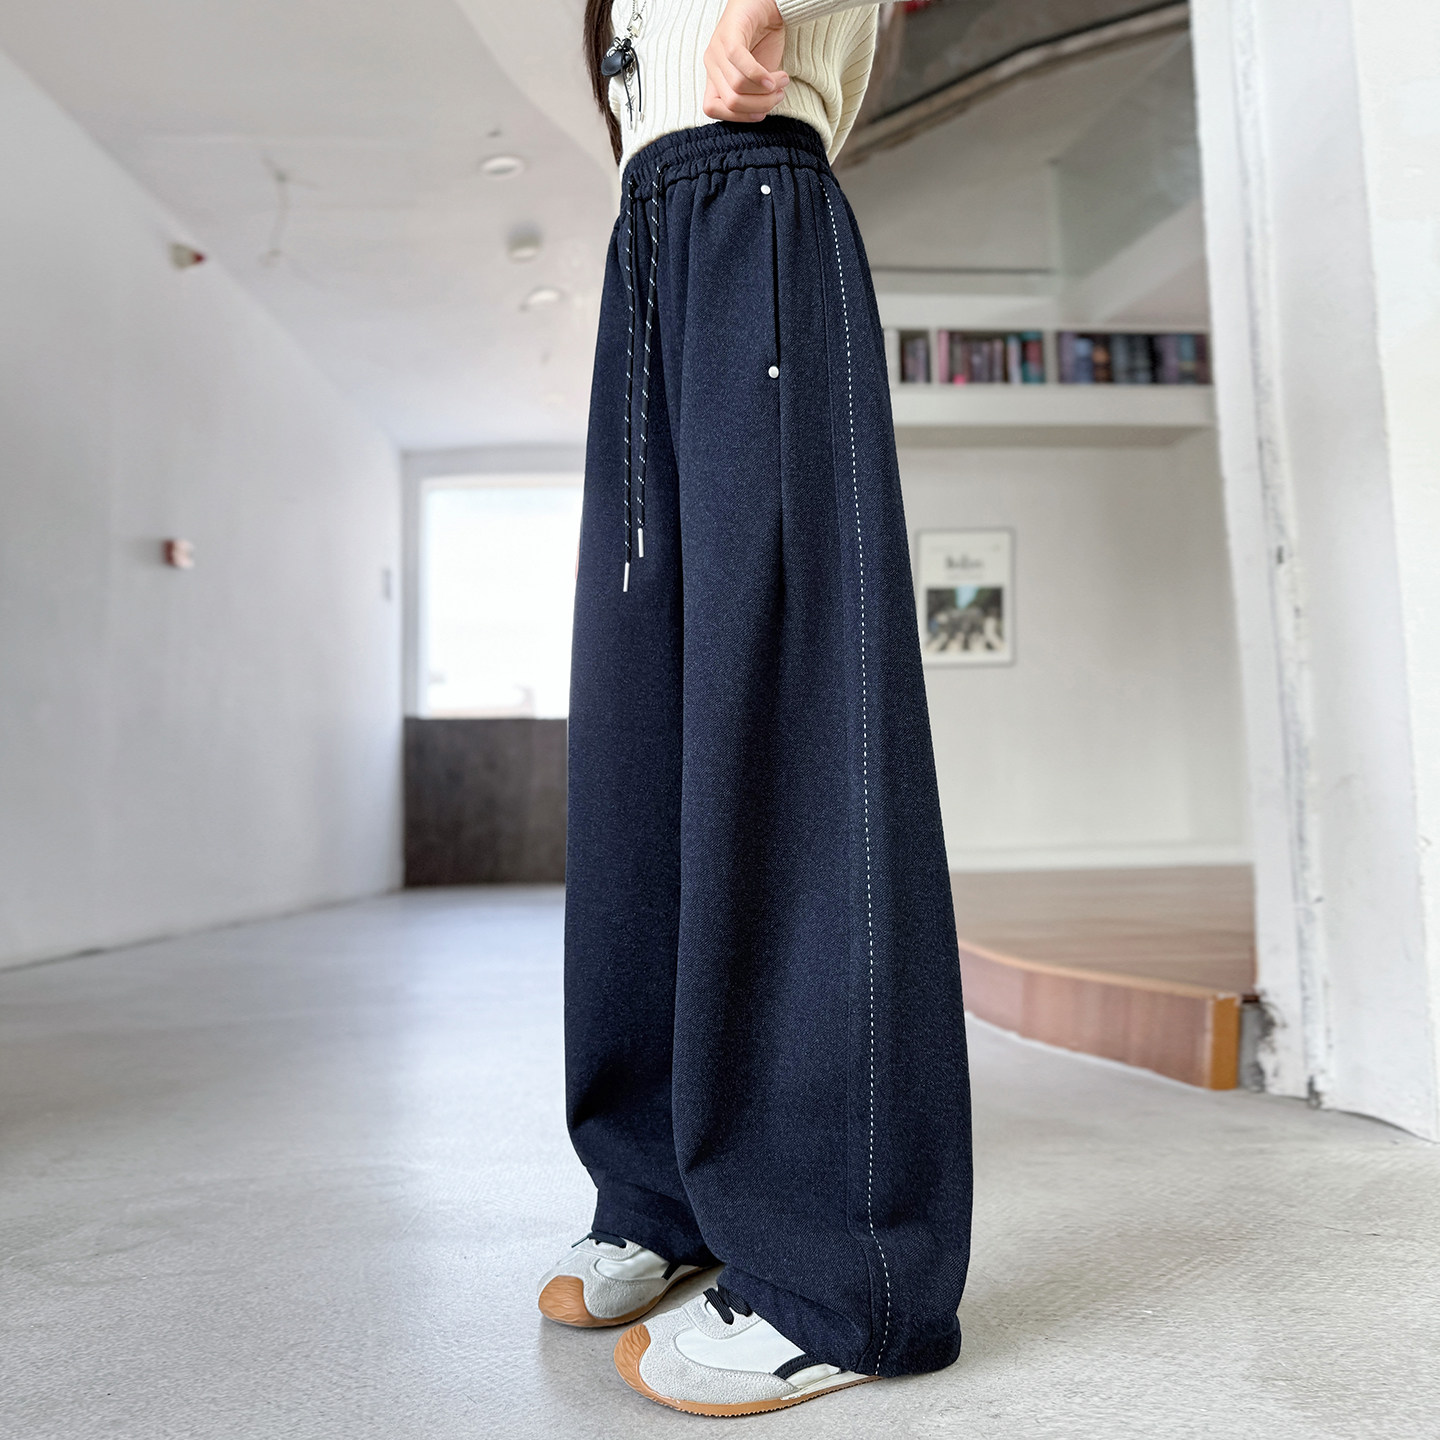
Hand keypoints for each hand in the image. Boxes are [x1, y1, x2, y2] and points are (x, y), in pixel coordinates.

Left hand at [703, 0, 787, 122]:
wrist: (767, 5)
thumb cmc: (762, 41)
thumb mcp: (756, 77)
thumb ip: (752, 95)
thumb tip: (759, 114)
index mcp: (713, 77)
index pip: (711, 108)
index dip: (737, 117)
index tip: (761, 114)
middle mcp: (710, 64)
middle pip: (730, 102)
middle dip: (760, 105)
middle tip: (779, 95)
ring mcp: (717, 49)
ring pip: (737, 88)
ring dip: (767, 91)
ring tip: (782, 81)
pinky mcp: (730, 36)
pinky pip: (742, 66)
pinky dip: (760, 77)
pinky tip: (776, 77)